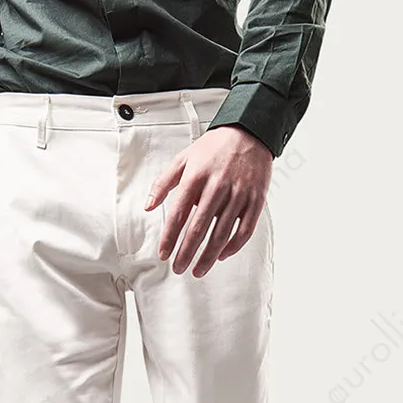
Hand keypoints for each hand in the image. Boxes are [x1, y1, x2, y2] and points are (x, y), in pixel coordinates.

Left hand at [145, 126, 272, 277]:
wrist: (249, 132)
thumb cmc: (214, 148)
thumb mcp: (183, 159)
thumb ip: (163, 183)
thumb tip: (148, 206)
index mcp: (196, 177)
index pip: (178, 215)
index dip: (169, 238)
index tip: (164, 254)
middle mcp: (217, 187)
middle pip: (198, 229)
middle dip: (186, 253)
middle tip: (178, 268)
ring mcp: (238, 195)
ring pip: (221, 235)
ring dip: (208, 257)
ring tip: (198, 270)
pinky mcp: (255, 200)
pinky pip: (244, 230)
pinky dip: (233, 246)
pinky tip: (221, 255)